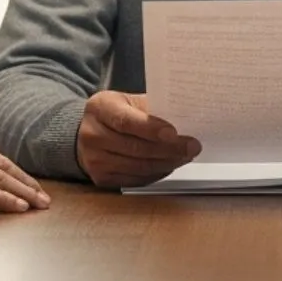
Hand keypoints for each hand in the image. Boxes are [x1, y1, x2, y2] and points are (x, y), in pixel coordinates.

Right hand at [75, 91, 200, 188]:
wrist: (89, 133)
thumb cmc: (116, 113)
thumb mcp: (129, 101)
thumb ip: (150, 109)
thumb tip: (184, 119)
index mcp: (100, 108)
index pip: (126, 121)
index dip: (151, 129)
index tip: (174, 133)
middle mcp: (92, 135)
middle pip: (134, 148)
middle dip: (168, 149)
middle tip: (192, 147)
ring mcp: (94, 160)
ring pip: (138, 166)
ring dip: (166, 163)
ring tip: (185, 156)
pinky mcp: (101, 178)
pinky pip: (136, 179)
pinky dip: (156, 173)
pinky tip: (169, 165)